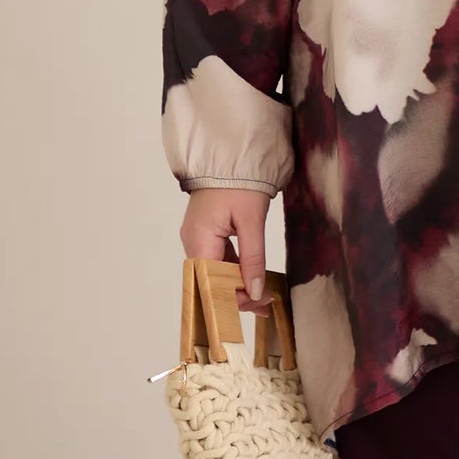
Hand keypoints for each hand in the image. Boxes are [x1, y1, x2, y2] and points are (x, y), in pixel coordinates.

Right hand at [180, 188, 274, 316]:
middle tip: (266, 302)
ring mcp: (198, 235)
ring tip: (263, 295)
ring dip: (237, 281)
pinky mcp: (207, 230)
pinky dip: (235, 267)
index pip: (210, 282)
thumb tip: (254, 291)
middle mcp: (193, 241)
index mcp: (199, 240)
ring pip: (216, 268)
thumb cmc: (241, 182)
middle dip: (237, 293)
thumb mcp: (251, 221)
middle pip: (212, 278)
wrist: (232, 153)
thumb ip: (253, 258)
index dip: (232, 297)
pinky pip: (219, 256)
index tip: (257, 305)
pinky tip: (251, 276)